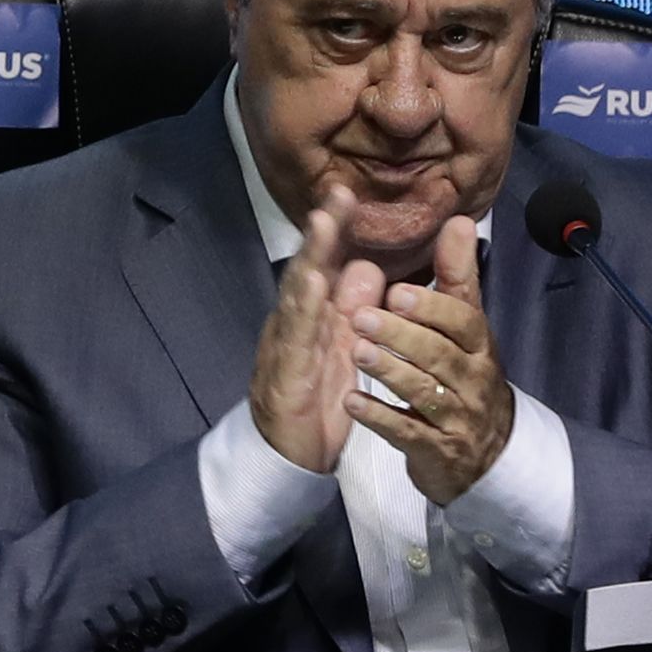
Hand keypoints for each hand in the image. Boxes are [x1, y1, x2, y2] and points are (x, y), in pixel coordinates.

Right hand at [249, 187, 369, 473]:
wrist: (289, 458)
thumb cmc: (315, 402)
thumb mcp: (342, 350)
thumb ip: (352, 310)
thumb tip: (368, 267)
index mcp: (314, 319)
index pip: (325, 268)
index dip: (336, 233)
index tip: (350, 193)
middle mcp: (296, 326)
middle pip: (308, 271)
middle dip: (322, 233)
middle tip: (337, 193)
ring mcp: (285, 348)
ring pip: (296, 297)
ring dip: (309, 259)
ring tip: (323, 223)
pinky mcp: (283, 375)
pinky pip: (293, 339)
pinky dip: (301, 310)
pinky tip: (312, 285)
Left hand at [348, 212, 513, 503]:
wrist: (485, 453)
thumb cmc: (464, 377)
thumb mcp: (465, 328)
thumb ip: (458, 276)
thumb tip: (461, 220)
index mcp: (479, 346)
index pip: (463, 321)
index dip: (431, 307)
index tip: (396, 291)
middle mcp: (473, 380)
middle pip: (440, 355)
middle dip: (402, 336)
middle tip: (361, 318)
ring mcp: (456, 417)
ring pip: (424, 392)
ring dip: (389, 371)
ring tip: (356, 352)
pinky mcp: (436, 450)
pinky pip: (407, 433)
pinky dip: (380, 417)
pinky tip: (352, 402)